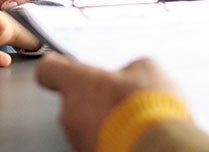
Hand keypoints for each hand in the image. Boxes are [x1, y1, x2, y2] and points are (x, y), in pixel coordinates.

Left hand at [36, 53, 181, 151]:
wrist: (159, 149)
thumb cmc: (148, 109)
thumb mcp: (147, 70)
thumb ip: (127, 68)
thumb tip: (129, 74)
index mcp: (77, 83)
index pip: (48, 70)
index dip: (58, 67)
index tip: (66, 66)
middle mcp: (70, 113)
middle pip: (73, 100)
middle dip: (94, 98)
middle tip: (120, 97)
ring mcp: (78, 140)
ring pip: (85, 124)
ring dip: (103, 121)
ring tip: (133, 121)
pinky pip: (95, 142)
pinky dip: (110, 139)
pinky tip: (133, 136)